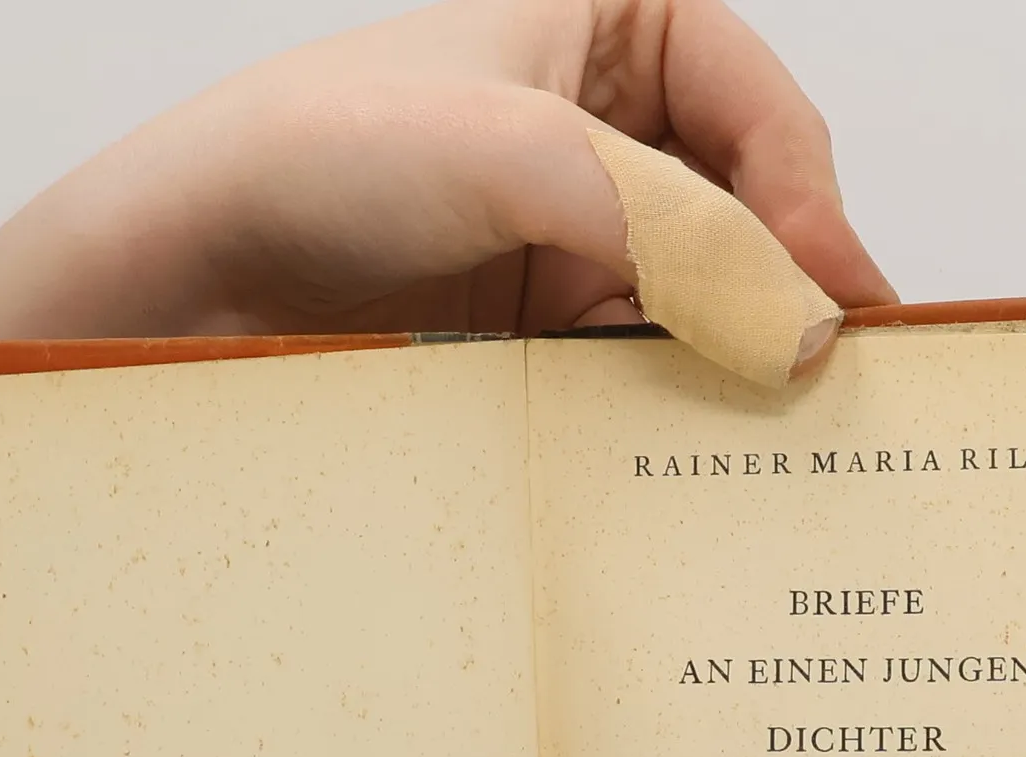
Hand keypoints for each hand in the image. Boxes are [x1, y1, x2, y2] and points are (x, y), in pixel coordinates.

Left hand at [0, 0, 892, 350]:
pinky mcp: (538, 329)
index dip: (809, 203)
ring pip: (696, 299)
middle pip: (745, 213)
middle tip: (833, 385)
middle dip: (784, 293)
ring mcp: (570, 236)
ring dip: (730, 359)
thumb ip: (671, 230)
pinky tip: (688, 446)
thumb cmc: (322, 154)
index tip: (832, 303)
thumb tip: (800, 324)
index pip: (760, 111)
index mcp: (612, 24)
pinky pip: (634, 364)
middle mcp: (603, 129)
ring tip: (774, 432)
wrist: (192, 273)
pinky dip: (665, 403)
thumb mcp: (519, 152)